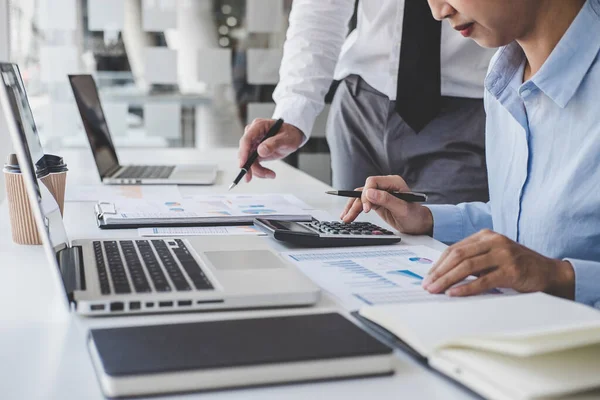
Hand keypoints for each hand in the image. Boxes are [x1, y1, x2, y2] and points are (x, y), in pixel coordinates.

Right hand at [237, 118, 303, 181]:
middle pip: (244, 151)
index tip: (243, 164)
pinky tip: (269, 173)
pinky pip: (253, 163)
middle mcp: (253, 134)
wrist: (292, 137)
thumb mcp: (286, 138)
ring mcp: (253, 143)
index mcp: (259, 126)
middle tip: (250, 177)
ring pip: (248, 160)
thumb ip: (274, 143)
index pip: (247, 139)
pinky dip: (259, 170)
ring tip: (270, 175)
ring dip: (256, 170)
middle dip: (248, 165)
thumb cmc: (290, 134)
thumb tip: (260, 151)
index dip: (243, 152)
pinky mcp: (255, 151)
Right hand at [339, 175, 433, 234]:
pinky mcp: (376, 202)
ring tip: (345, 218)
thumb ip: (386, 200)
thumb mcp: (402, 209)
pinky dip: (355, 209)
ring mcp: (380, 193)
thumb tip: (370, 193)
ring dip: (352, 207)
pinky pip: (363, 203)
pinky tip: (349, 216)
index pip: (372, 181)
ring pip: (361, 197)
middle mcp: (385, 185)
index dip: (366, 194)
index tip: (367, 208)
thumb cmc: (415, 216)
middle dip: (356, 203)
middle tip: (350, 216)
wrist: (419, 224)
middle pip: (364, 190)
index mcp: (393, 182)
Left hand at [422, 229, 574, 298]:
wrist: (548, 272)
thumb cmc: (517, 266)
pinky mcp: (512, 270)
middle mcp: (494, 241)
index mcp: (486, 235)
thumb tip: (442, 274)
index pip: (454, 248)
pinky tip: (454, 293)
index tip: (428, 277)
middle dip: (440, 272)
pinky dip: (467, 287)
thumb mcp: (492, 257)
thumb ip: (472, 260)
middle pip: (458, 256)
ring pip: (468, 266)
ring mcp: (503, 254)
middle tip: (427, 285)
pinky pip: (484, 280)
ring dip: (448, 280)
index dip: (438, 264)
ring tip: (436, 290)